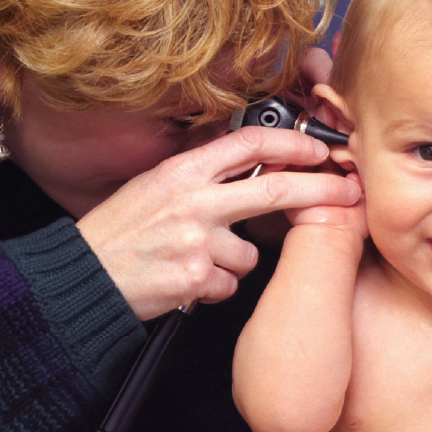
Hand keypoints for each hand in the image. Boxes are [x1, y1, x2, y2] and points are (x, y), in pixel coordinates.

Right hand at [76, 125, 362, 319]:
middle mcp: (193, 202)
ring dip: (234, 261)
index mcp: (181, 172)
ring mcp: (197, 242)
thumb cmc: (115, 234)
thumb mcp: (151, 187)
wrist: (84, 278)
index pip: (247, 144)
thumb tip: (244, 164)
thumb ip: (198, 176)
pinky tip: (185, 281)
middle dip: (320, 190)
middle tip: (348, 192)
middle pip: (275, 190)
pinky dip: (215, 287)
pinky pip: (230, 284)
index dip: (291, 144)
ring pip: (251, 252)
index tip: (318, 149)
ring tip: (195, 261)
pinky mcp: (198, 279)